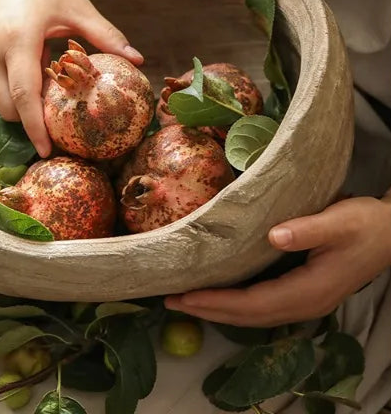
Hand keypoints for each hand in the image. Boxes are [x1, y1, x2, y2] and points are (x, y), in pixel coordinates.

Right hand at [0, 0, 142, 157]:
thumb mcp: (80, 9)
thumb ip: (107, 37)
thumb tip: (138, 60)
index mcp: (18, 39)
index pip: (23, 96)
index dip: (34, 127)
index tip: (47, 151)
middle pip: (6, 105)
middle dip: (28, 121)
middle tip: (57, 126)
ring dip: (22, 97)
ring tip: (49, 82)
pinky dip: (13, 80)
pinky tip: (33, 61)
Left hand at [165, 196, 390, 326]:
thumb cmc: (365, 224)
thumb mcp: (339, 220)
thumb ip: (307, 229)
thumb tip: (274, 236)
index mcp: (310, 290)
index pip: (255, 303)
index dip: (219, 302)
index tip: (187, 296)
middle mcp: (305, 303)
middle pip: (250, 316)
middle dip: (209, 310)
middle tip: (171, 301)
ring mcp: (306, 301)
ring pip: (255, 314)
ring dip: (220, 310)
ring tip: (186, 301)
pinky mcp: (305, 292)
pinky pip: (263, 306)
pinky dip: (236, 304)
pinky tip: (220, 295)